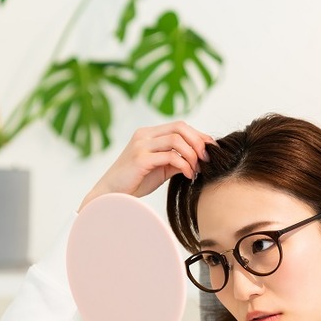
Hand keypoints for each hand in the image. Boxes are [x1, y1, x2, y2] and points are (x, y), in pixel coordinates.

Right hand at [80, 121, 214, 209]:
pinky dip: (185, 165)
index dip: (198, 135)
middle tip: (206, 159)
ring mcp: (141, 145)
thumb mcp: (159, 168)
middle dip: (198, 142)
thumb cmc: (134, 182)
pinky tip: (188, 175)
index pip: (179, 126)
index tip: (210, 149)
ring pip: (177, 140)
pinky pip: (171, 156)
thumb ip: (175, 160)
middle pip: (180, 127)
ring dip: (192, 154)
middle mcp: (144, 135)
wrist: (111, 194)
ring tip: (196, 170)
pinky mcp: (141, 159)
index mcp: (148, 134)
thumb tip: (198, 159)